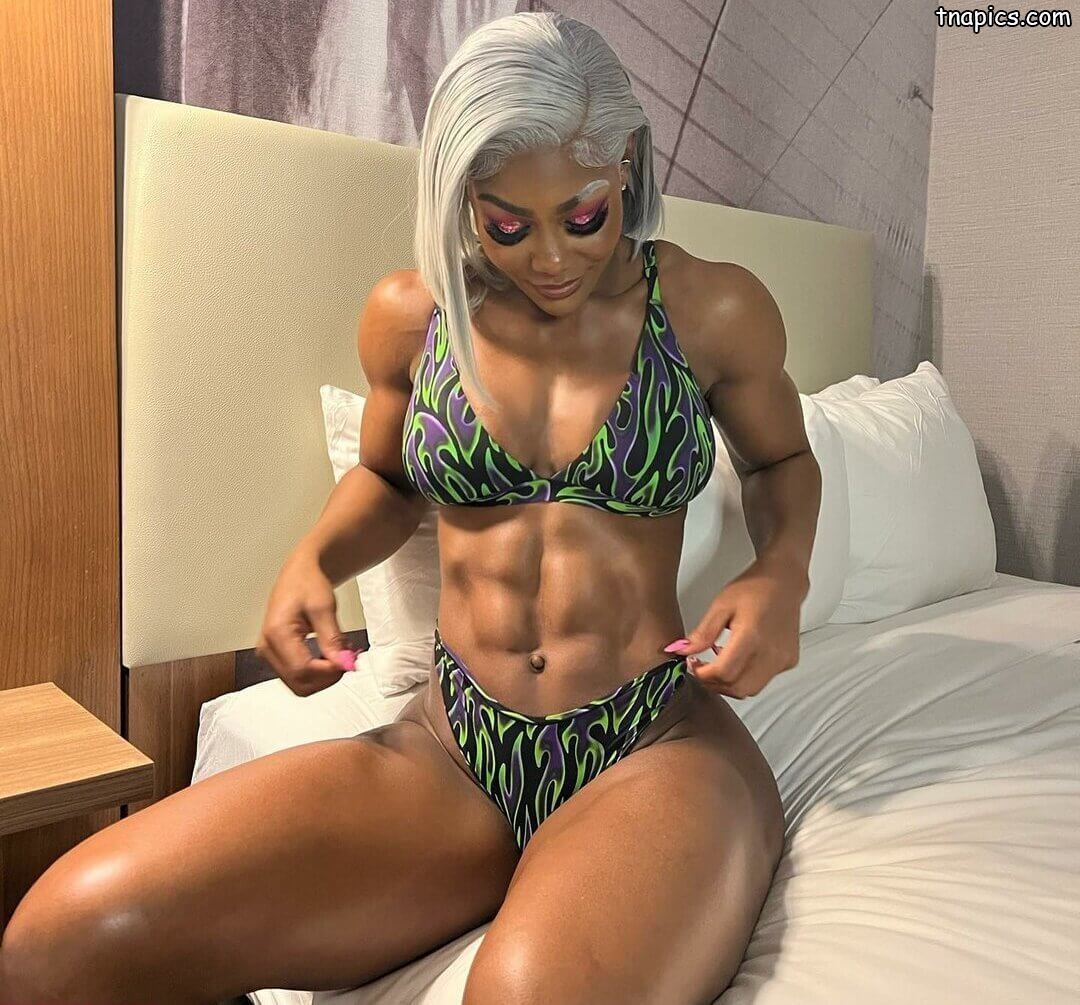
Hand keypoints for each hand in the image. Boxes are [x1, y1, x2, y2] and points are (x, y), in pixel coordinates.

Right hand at [256, 547, 357, 696]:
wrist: (299, 575)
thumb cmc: (307, 583)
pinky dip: (318, 673)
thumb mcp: (324, 607)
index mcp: (276, 633)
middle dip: (327, 678)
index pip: (302, 669)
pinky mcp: (276, 656)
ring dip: (324, 677)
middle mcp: (267, 647)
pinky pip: (297, 676)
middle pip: (299, 683)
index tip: (348, 660)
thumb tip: (342, 664)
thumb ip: (332, 638)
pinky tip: (330, 657)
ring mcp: (269, 654)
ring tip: (339, 655)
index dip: (328, 671)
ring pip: (299, 684)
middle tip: (347, 659)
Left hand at [665, 557, 804, 699]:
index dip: (703, 675)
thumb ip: (703, 633)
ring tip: (717, 664)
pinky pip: (763, 680)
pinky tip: (737, 659)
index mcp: (752, 636)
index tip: (692, 665)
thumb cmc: (754, 589)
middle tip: (701, 670)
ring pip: (751, 689)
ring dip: (730, 684)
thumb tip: (682, 652)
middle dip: (714, 684)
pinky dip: (746, 677)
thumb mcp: (721, 606)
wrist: (784, 581)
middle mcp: (771, 652)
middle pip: (738, 688)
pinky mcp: (789, 661)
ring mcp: (783, 659)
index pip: (724, 672)